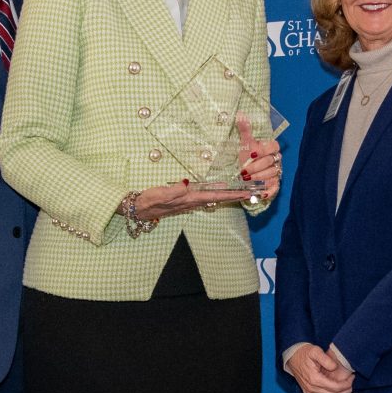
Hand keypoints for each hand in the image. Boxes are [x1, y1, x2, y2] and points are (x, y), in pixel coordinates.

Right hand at [126, 181, 253, 220]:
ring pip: (213, 197)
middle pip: (219, 198)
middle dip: (236, 195)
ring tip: (242, 190)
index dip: (232, 194)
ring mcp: (189, 202)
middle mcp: (192, 202)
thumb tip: (187, 183)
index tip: (247, 193)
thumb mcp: (159, 194)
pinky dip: (217, 192)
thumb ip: (173, 190)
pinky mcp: (185, 199)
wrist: (138, 209)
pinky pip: (206, 196)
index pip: (215, 196)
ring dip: (228, 194)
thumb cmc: (148, 200)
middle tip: (253, 191)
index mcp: (189, 199)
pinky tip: (220, 188)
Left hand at [237, 116, 281, 197]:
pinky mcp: (274, 185)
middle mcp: (276, 160)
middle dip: (256, 166)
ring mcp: (276, 172)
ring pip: (271, 174)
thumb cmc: (246, 156)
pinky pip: (275, 188)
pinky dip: (269, 191)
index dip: (263, 150)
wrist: (245, 173)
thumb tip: (240, 113)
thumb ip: (244, 129)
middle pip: (270, 162)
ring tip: (246, 179)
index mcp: (270, 148)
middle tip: (243, 171)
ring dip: (258, 177)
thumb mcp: (244, 143)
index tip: (250, 154)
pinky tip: (261, 193)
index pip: (273, 146)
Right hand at [285, 343, 354, 392]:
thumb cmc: (304, 353)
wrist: (292, 356)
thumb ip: (326, 359)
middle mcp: (312, 389)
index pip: (335, 387)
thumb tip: (335, 368)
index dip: (346, 384)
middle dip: (345, 392)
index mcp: (315, 379)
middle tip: (351, 384)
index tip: (351, 378)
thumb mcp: (315, 351)